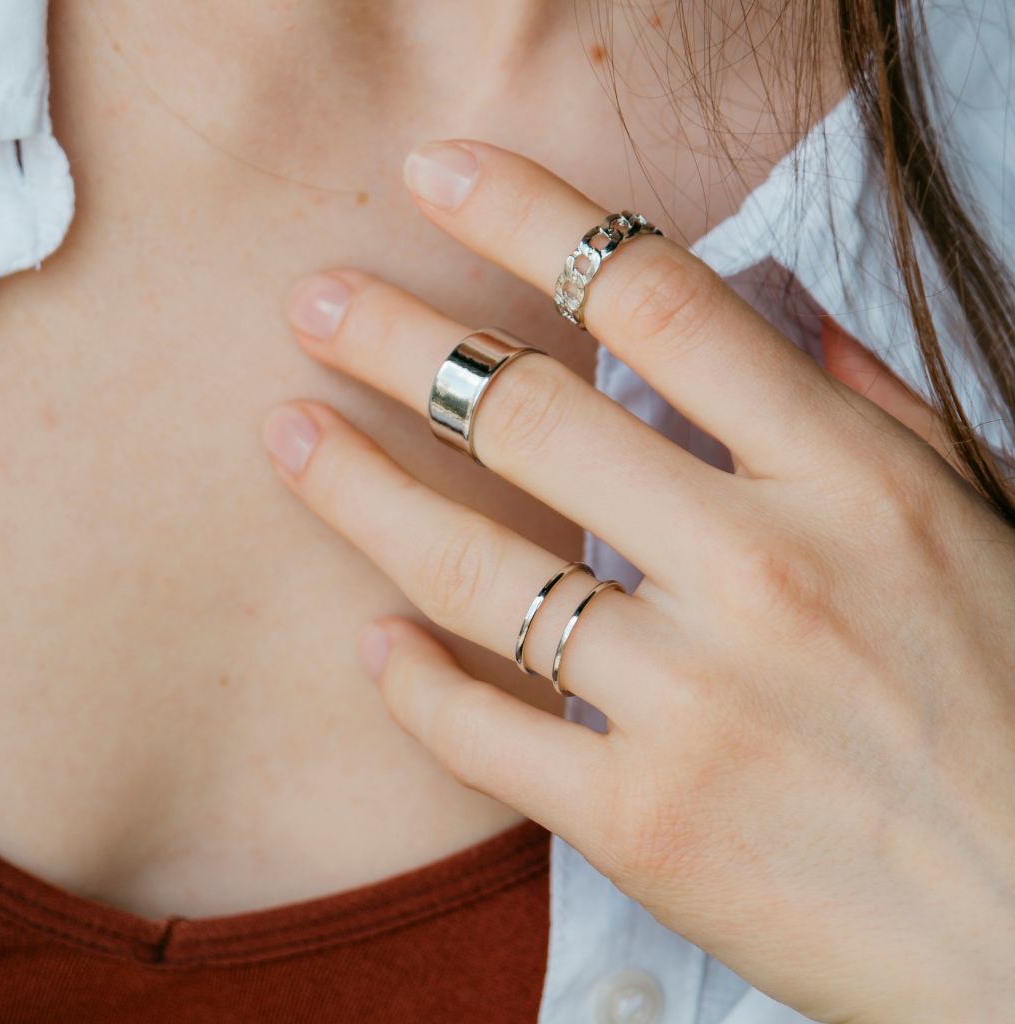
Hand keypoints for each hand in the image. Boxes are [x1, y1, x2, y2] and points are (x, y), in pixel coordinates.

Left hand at [261, 141, 1014, 1022]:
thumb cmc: (1009, 705)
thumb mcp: (976, 523)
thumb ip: (863, 405)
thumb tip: (764, 305)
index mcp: (849, 483)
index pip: (659, 299)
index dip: (532, 218)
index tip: (440, 177)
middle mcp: (765, 576)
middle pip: (535, 413)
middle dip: (403, 341)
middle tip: (318, 304)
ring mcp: (699, 707)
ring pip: (480, 571)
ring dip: (361, 490)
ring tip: (288, 437)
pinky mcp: (648, 824)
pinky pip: (484, 737)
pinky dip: (412, 683)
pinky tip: (373, 639)